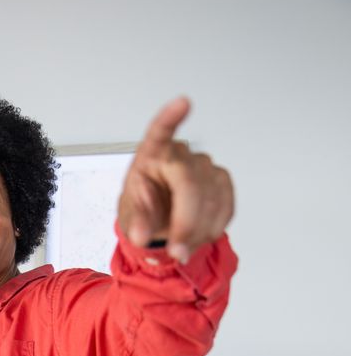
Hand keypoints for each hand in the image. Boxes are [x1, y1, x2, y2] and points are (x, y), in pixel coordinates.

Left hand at [117, 97, 233, 262]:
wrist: (160, 219)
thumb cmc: (143, 209)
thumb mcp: (131, 217)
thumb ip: (136, 224)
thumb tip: (141, 235)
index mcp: (152, 155)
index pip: (160, 132)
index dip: (171, 118)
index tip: (183, 103)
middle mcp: (181, 155)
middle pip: (191, 186)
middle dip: (186, 224)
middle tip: (176, 252)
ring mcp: (205, 165)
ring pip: (211, 202)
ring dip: (197, 233)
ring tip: (180, 243)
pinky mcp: (222, 181)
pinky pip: (225, 209)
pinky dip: (211, 230)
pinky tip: (196, 234)